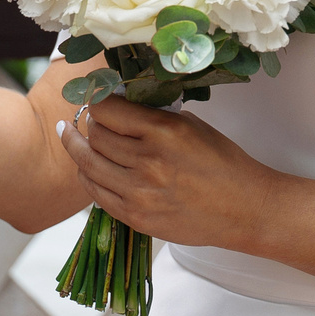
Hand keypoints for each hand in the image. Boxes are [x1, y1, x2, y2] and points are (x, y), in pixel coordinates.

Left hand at [59, 99, 275, 248]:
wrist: (244, 208)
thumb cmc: (222, 162)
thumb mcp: (190, 125)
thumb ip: (151, 116)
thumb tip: (117, 105)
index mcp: (163, 131)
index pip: (107, 109)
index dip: (97, 101)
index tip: (95, 99)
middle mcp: (147, 161)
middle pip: (95, 135)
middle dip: (88, 124)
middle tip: (89, 119)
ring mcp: (139, 192)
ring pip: (89, 164)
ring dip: (78, 148)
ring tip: (70, 136)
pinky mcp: (136, 217)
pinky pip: (96, 194)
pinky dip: (87, 177)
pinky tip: (85, 167)